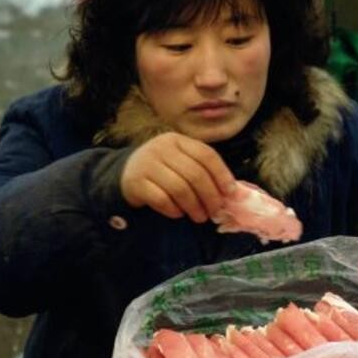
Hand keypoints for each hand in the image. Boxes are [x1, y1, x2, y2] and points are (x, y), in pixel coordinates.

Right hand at [121, 133, 236, 222]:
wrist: (125, 172)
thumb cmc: (162, 169)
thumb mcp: (181, 161)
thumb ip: (202, 171)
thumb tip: (231, 192)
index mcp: (178, 140)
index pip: (206, 155)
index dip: (222, 174)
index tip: (230, 193)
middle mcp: (162, 148)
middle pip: (195, 174)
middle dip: (210, 196)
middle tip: (215, 212)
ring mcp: (147, 164)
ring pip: (179, 188)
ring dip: (194, 206)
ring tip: (199, 217)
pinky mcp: (136, 183)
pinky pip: (161, 200)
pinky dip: (174, 210)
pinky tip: (178, 213)